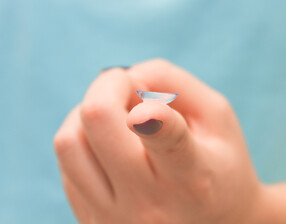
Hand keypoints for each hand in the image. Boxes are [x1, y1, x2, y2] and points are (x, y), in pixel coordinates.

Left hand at [54, 59, 261, 223]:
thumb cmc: (218, 167)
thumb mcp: (217, 119)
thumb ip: (175, 82)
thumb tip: (126, 76)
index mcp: (193, 178)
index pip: (168, 144)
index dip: (154, 122)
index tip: (145, 110)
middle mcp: (148, 203)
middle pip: (97, 122)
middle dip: (108, 86)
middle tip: (129, 90)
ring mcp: (113, 219)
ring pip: (69, 142)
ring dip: (87, 115)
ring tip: (116, 121)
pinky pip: (67, 166)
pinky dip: (83, 141)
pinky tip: (108, 148)